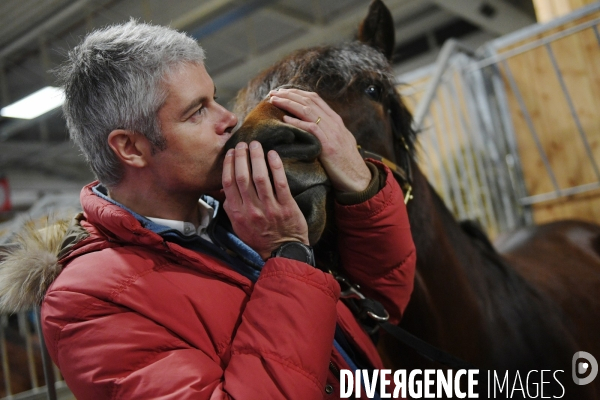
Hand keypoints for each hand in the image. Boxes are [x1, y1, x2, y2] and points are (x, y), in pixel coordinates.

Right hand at [222, 141, 308, 259]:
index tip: (231, 152)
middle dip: (241, 157)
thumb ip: (231, 208)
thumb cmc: (260, 238)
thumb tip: (223, 189)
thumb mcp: (239, 226)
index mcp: (238, 214)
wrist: (283, 251)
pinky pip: (280, 182)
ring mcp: (270, 208)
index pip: (228, 183)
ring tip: (256, 144)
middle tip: (243, 144)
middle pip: (243, 177)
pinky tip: (272, 154)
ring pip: (260, 177)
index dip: (228, 165)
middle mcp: (251, 210)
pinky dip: (275, 166)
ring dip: (257, 157)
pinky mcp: (287, 206)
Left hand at [268, 88, 371, 192]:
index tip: (281, 91)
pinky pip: (312, 129)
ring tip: (274, 101)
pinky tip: (285, 119)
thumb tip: (308, 126)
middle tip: (272, 92)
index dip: (297, 92)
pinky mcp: (329, 146)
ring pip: (308, 110)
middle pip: (309, 101)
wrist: (359, 180)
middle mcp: (334, 123)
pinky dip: (297, 122)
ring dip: (289, 103)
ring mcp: (333, 133)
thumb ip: (326, 132)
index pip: (315, 98)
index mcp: (336, 120)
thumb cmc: (345, 164)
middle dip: (289, 94)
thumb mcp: (337, 142)